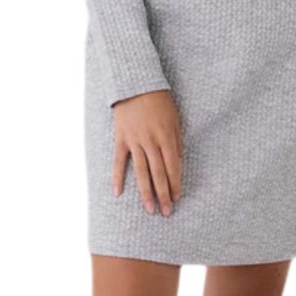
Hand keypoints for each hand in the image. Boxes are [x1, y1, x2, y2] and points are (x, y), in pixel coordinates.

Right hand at [112, 89, 183, 215]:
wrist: (135, 84)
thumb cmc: (159, 100)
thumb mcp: (175, 118)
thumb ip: (177, 140)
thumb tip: (178, 161)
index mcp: (167, 137)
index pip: (173, 167)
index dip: (175, 184)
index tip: (177, 198)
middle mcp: (151, 142)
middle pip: (158, 173)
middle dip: (163, 194)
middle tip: (166, 212)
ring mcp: (134, 141)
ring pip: (141, 172)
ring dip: (146, 192)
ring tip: (149, 209)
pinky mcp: (121, 139)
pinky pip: (119, 161)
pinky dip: (118, 177)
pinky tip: (118, 193)